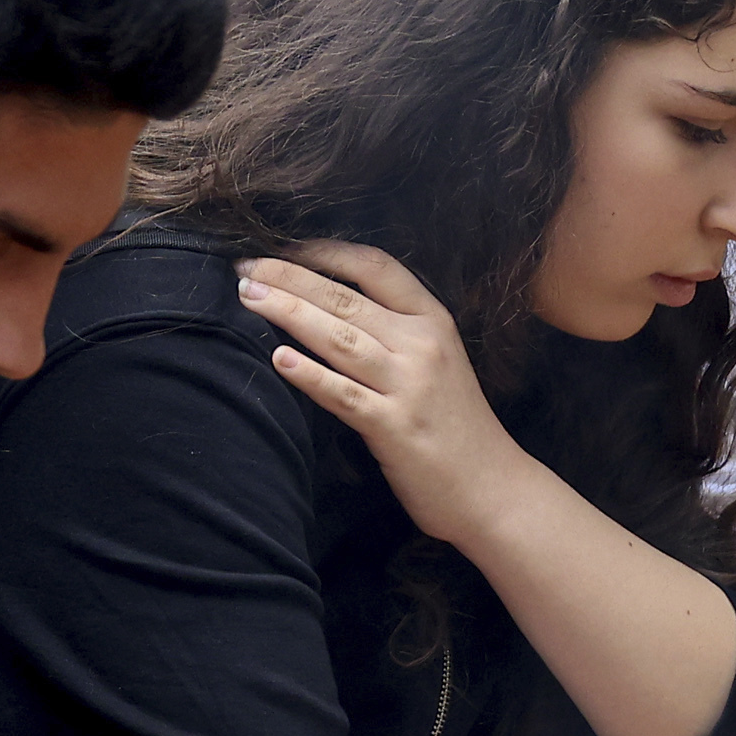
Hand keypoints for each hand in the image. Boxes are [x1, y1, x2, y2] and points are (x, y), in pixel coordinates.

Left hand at [235, 241, 538, 549]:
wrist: (491, 488)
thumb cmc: (456, 427)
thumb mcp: (437, 362)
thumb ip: (395, 332)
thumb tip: (329, 307)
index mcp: (432, 320)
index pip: (374, 266)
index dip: (324, 252)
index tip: (282, 246)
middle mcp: (422, 345)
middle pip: (345, 298)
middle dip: (289, 277)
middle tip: (244, 267)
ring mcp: (409, 386)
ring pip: (339, 337)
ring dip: (288, 312)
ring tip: (248, 296)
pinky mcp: (394, 428)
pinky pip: (343, 394)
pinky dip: (309, 374)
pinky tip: (278, 358)